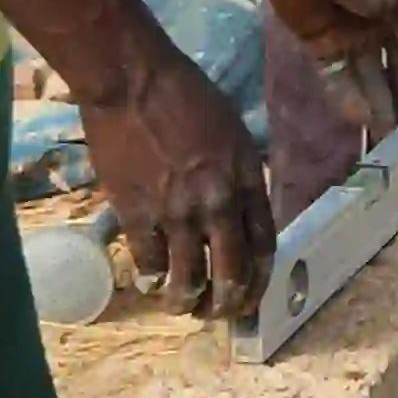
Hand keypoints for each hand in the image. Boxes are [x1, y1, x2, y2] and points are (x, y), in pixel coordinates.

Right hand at [78, 41, 273, 322]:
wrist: (133, 82)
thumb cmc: (185, 95)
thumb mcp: (231, 132)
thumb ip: (239, 174)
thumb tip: (239, 209)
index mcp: (246, 179)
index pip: (264, 244)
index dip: (260, 279)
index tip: (253, 296)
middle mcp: (218, 203)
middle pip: (233, 271)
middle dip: (229, 303)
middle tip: (220, 315)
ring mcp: (177, 212)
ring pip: (189, 279)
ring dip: (188, 302)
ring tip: (183, 307)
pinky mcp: (137, 215)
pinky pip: (149, 263)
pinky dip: (152, 280)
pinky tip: (152, 283)